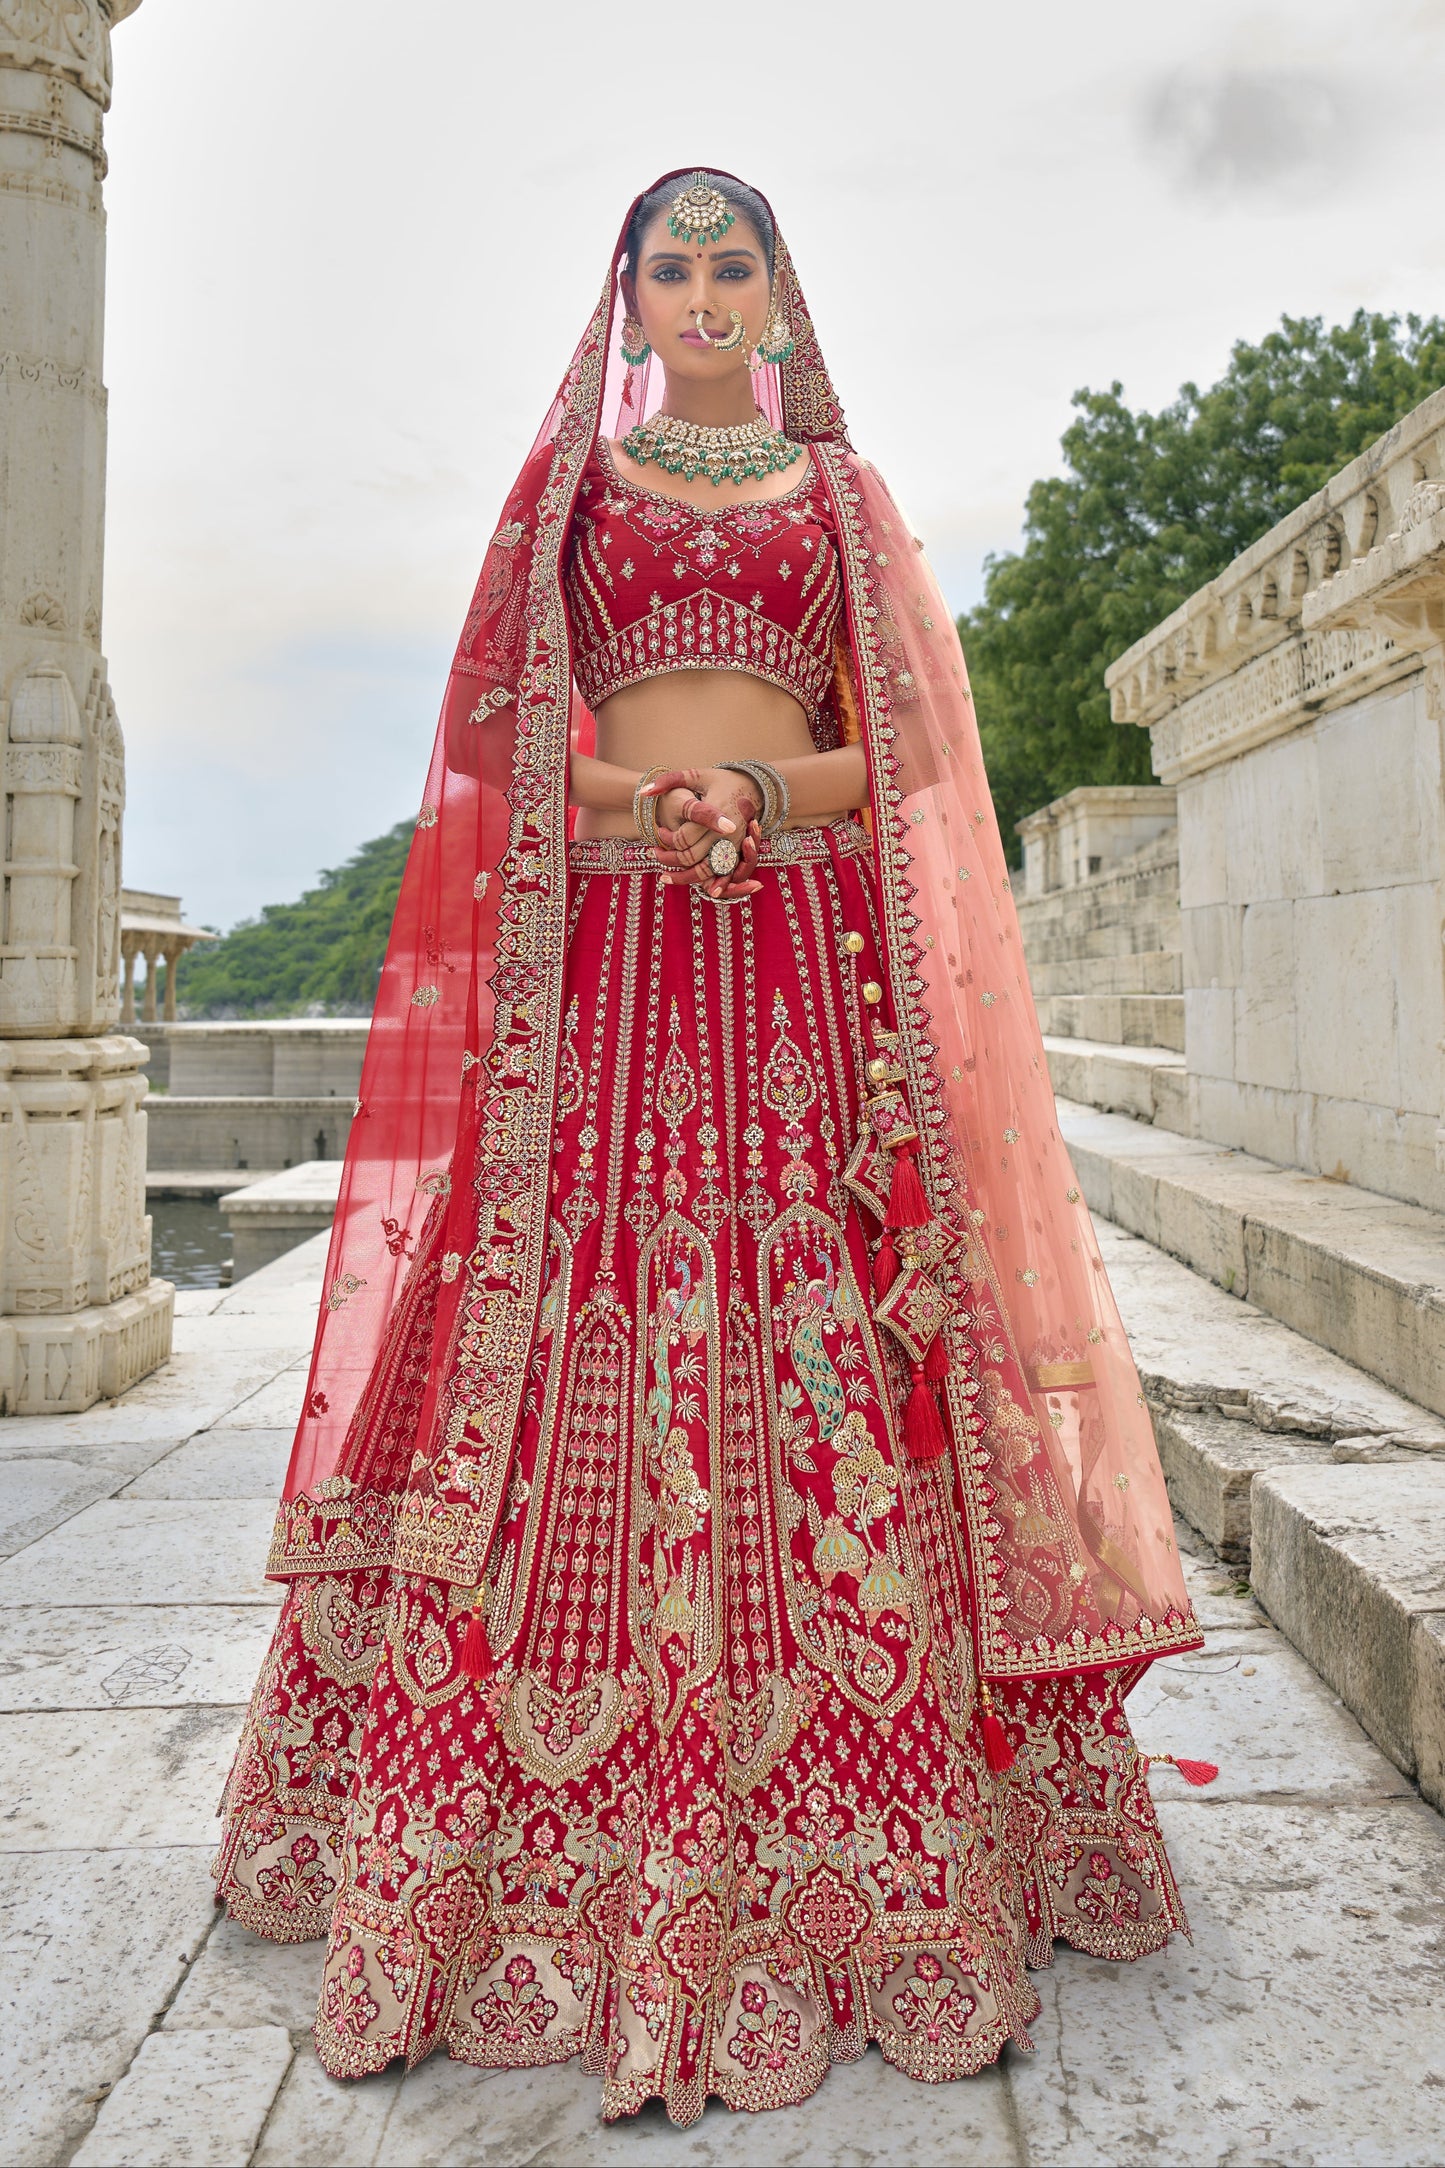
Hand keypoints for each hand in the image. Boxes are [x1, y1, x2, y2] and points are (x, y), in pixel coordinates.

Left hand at [639, 767, 763, 899]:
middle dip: (669, 858)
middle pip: (691, 856)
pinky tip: (689, 883)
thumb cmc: (721, 781)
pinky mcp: (736, 854)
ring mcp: (733, 845)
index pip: (685, 836)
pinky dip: (703, 884)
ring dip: (681, 877)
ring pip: (704, 871)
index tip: (659, 830)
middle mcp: (726, 832)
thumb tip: (643, 792)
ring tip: (664, 874)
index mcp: (717, 811)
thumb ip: (669, 780)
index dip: (667, 838)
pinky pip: (719, 876)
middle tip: (655, 851)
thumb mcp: (696, 775)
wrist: (754, 789)